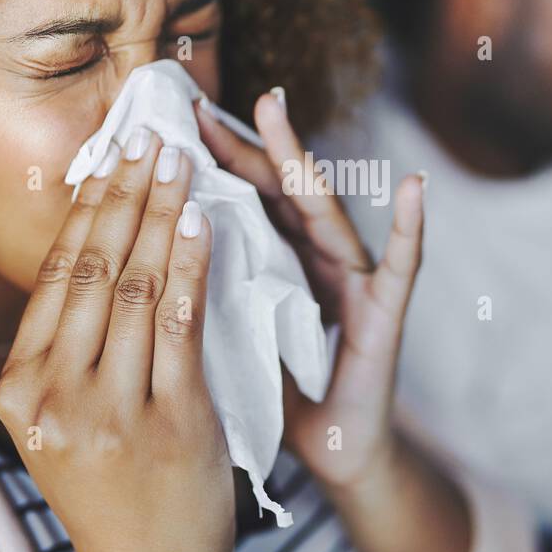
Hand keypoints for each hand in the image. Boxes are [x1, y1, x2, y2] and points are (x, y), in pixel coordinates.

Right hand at [0, 129, 233, 551]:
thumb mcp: (62, 422)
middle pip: (93, 269)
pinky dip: (191, 263)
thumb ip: (67, 348)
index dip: (89, 206)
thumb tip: (91, 248)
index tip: (113, 156)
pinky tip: (202, 220)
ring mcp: (111, 410)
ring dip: (162, 212)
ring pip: (137, 285)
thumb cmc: (110, 488)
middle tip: (151, 135)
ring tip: (180, 161)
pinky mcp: (171, 420)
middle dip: (126, 192)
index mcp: (21, 389)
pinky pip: (182, 322)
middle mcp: (54, 395)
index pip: (56, 275)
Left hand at [196, 91, 425, 487]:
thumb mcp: (230, 334)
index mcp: (272, 260)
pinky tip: (414, 188)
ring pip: (322, 209)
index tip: (165, 123)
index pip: (239, 198)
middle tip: (199, 104)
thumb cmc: (276, 391)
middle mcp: (313, 258)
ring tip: (277, 109)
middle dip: (237, 143)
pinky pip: (402, 264)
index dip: (206, 161)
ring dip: (299, 158)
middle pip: (273, 191)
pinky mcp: (385, 312)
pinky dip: (410, 227)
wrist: (332, 446)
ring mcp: (353, 278)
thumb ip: (206, 291)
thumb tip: (137, 256)